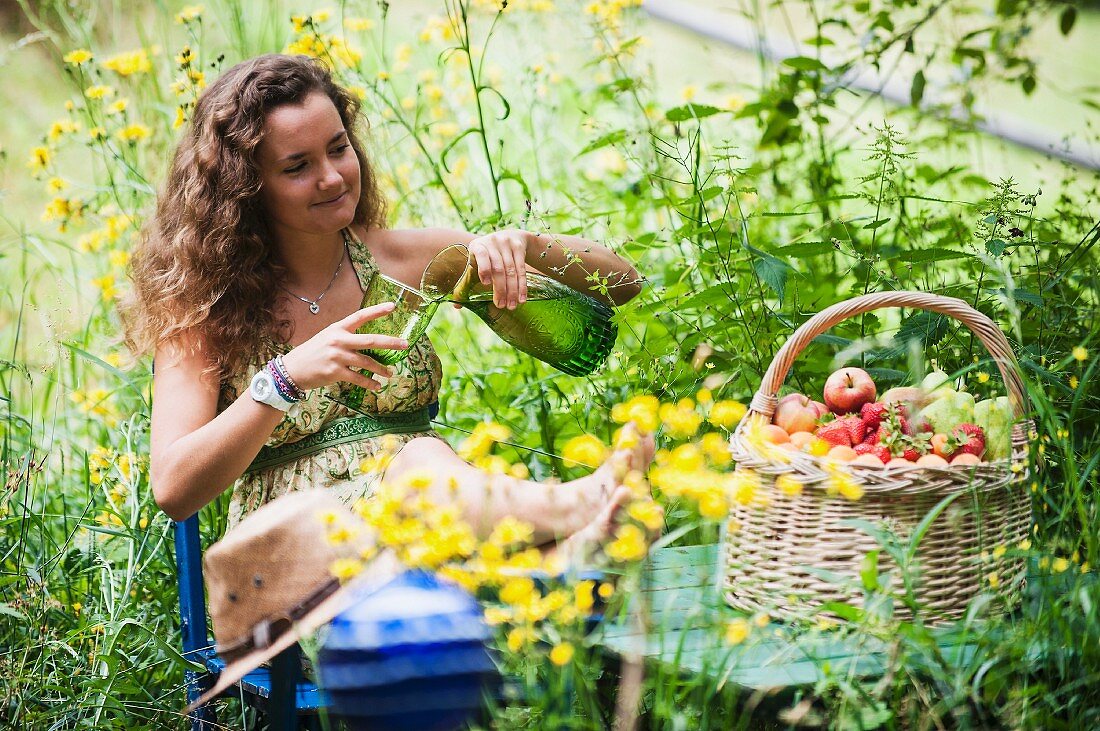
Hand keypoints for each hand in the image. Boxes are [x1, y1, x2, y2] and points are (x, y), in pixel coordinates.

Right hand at [280, 303, 407, 391]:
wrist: (293, 369)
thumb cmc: (313, 353)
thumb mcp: (327, 337)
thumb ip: (345, 337)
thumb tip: (367, 341)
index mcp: (337, 329)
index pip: (360, 316)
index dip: (377, 311)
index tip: (392, 306)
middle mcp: (338, 340)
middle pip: (370, 340)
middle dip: (390, 343)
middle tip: (405, 344)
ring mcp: (337, 356)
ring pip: (367, 362)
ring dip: (381, 369)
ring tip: (390, 373)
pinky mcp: (335, 372)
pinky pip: (358, 378)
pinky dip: (370, 383)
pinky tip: (377, 386)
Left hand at [466, 230, 529, 309]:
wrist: (510, 236)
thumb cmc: (487, 255)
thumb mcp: (477, 260)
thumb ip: (467, 280)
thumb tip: (457, 306)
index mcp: (477, 246)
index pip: (481, 255)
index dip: (484, 268)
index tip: (486, 283)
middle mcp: (492, 242)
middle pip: (498, 268)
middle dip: (500, 289)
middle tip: (500, 305)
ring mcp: (507, 244)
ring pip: (511, 271)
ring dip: (512, 291)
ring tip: (511, 305)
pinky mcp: (519, 248)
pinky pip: (521, 270)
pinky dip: (522, 286)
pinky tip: (521, 298)